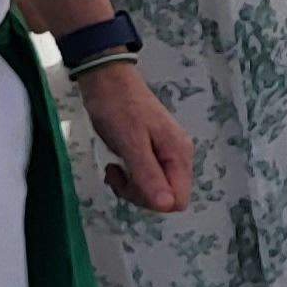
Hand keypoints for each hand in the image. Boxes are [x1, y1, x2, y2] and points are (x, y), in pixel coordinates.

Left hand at [78, 61, 195, 212]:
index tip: (130, 183)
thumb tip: (167, 206)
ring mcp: (167, 153)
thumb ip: (149, 175)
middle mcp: (179, 156)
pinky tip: (117, 166)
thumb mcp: (131, 143)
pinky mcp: (153, 151)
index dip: (153, 201)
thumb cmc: (118, 108)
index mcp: (179, 154)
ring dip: (131, 187)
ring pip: (155, 189)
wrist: (107, 79)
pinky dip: (130, 178)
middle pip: (167, 196)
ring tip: (114, 169)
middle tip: (116, 175)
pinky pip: (148, 177)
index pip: (178, 199)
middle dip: (139, 194)